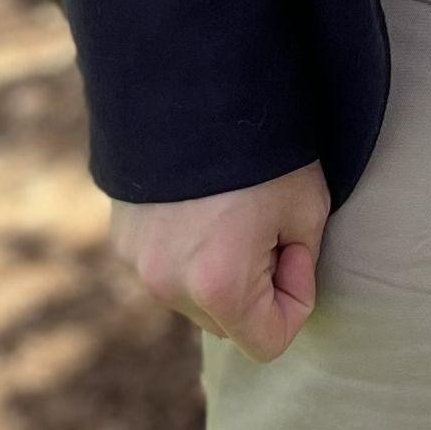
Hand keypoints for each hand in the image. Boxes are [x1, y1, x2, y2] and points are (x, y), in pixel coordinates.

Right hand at [112, 161, 330, 361]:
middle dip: (256, 287)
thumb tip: (277, 283)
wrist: (195, 86)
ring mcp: (139, 264)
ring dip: (220, 272)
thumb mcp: (307, 207)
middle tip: (267, 224)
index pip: (268, 343)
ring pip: (196, 298)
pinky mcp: (123, 240)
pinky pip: (168, 267)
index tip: (294, 248)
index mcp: (219, 287)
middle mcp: (169, 286)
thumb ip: (299, 263)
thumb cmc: (265, 149)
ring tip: (233, 209)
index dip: (295, 300)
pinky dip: (190, 250)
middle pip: (229, 323)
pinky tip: (202, 202)